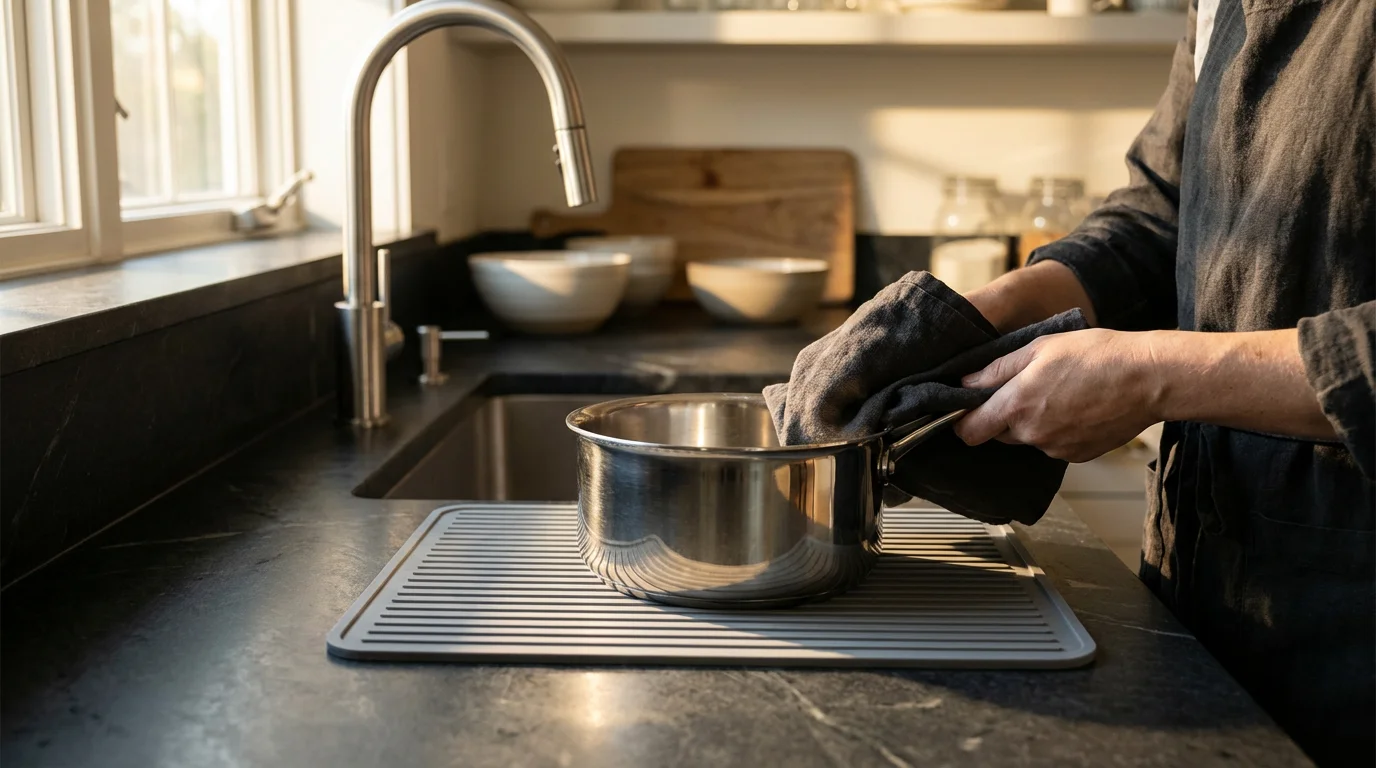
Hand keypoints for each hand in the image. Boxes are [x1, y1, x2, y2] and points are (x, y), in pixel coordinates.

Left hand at [953, 328, 1162, 462]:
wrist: (1149, 378)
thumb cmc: (1097, 355)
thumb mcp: (1039, 348)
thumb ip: (997, 369)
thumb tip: (965, 382)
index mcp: (1016, 405)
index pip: (969, 431)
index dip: (962, 421)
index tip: (966, 410)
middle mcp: (1032, 434)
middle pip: (999, 434)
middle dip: (1004, 416)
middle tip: (1027, 388)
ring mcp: (1056, 449)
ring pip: (1028, 439)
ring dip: (1033, 422)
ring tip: (1060, 393)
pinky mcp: (1078, 456)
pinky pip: (1054, 446)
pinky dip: (1058, 431)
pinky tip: (1078, 407)